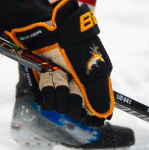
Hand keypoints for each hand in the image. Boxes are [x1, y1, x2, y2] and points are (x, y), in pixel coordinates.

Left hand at [7, 0, 113, 120]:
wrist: (48, 32)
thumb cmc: (73, 46)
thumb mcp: (90, 69)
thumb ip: (98, 93)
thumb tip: (104, 116)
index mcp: (94, 85)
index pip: (96, 113)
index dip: (93, 117)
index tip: (90, 115)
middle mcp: (77, 90)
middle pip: (77, 113)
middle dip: (73, 98)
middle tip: (71, 81)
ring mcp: (60, 89)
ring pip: (60, 108)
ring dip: (58, 89)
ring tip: (56, 72)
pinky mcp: (44, 88)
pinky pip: (45, 101)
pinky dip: (46, 89)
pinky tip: (47, 74)